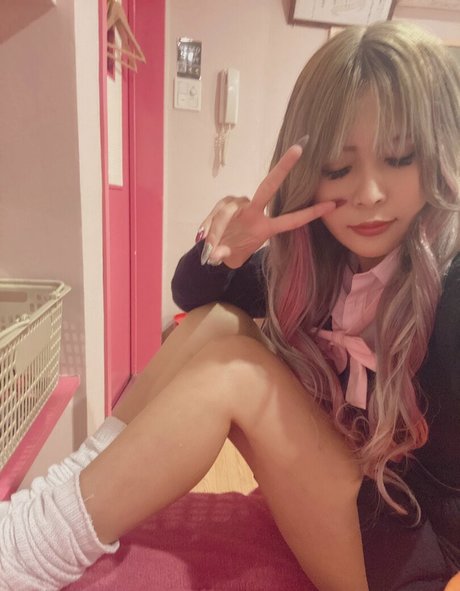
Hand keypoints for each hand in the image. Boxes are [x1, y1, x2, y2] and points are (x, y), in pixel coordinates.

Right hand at [197, 143, 335, 268]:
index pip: (291, 219)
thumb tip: (217, 253)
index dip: (310, 213)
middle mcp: (253, 212)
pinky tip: (207, 239)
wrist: (213, 252)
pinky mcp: (222, 205)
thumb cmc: (229, 251)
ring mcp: (238, 206)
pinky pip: (217, 214)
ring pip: (230, 209)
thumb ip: (224, 253)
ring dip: (219, 227)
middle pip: (269, 186)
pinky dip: (211, 227)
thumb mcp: (231, 255)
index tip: (332, 205)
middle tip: (299, 150)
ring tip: (213, 245)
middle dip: (283, 168)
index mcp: (264, 227)